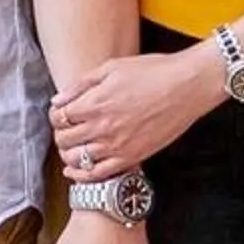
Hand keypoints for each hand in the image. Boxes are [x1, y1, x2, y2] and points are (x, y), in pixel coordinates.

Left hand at [52, 46, 225, 184]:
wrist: (187, 86)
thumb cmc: (154, 72)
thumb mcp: (111, 68)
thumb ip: (81, 85)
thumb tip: (58, 100)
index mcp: (94, 103)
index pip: (59, 117)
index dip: (56, 115)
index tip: (61, 112)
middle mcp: (102, 128)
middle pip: (64, 139)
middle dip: (61, 134)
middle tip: (66, 129)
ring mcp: (117, 146)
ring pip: (77, 160)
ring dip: (68, 154)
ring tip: (72, 147)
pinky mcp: (132, 158)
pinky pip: (98, 175)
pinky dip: (82, 175)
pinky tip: (76, 171)